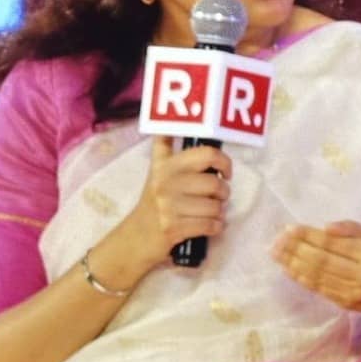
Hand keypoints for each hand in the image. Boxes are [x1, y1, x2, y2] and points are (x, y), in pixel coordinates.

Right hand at [124, 137, 232, 266]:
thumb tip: (170, 123)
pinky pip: (210, 225)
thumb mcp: (156, 171)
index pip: (206, 154)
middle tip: (218, 197)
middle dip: (223, 193)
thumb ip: (165, 146)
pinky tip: (210, 226)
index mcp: (166, 165)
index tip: (225, 172)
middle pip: (214, 183)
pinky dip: (216, 227)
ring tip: (211, 213)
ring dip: (219, 213)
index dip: (223, 161)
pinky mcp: (173, 228)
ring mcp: (168, 205)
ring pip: (214, 206)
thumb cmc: (154, 203)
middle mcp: (165, 182)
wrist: (135, 238)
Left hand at [270, 220, 360, 316]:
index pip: (334, 244)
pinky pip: (320, 290)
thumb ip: (351, 229)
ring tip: (277, 253)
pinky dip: (302, 279)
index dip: (309, 236)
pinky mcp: (347, 305)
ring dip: (294, 264)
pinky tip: (290, 269)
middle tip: (276, 240)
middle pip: (322, 261)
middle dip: (296, 250)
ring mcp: (354, 293)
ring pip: (318, 277)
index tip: (289, 228)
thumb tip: (324, 228)